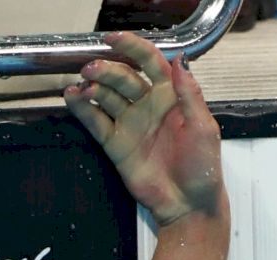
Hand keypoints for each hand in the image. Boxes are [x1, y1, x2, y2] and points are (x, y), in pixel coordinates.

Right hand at [64, 32, 223, 226]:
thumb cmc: (203, 168)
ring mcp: (130, 123)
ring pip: (106, 95)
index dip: (132, 48)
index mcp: (172, 97)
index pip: (150, 63)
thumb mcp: (203, 128)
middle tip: (93, 69)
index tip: (113, 39)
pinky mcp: (115, 143)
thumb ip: (189, 94)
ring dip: (93, 87)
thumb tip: (180, 60)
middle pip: (123, 77)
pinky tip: (73, 97)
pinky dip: (82, 107)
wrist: (188, 204)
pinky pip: (95, 120)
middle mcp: (149, 106)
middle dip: (107, 70)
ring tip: (84, 87)